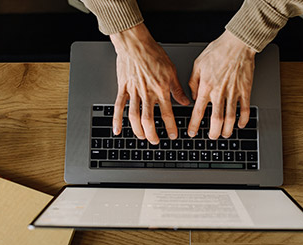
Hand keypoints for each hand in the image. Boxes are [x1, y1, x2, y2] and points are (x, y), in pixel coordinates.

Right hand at [110, 23, 189, 143]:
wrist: (135, 44)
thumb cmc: (153, 54)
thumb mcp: (171, 71)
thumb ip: (177, 89)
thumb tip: (185, 102)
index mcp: (161, 89)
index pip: (167, 113)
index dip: (170, 127)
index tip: (173, 135)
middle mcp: (147, 93)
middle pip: (148, 119)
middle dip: (152, 133)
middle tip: (155, 141)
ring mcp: (134, 91)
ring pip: (134, 116)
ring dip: (137, 129)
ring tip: (141, 137)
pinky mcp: (123, 88)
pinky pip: (119, 106)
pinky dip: (117, 119)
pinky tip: (117, 130)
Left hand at [187, 30, 255, 139]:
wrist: (237, 44)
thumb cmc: (218, 51)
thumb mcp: (197, 64)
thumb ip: (193, 82)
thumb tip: (193, 97)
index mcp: (206, 86)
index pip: (197, 111)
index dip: (194, 125)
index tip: (192, 133)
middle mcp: (219, 92)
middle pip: (216, 120)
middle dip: (213, 132)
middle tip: (211, 136)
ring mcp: (233, 93)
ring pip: (231, 118)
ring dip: (228, 130)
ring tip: (225, 134)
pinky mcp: (245, 90)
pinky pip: (245, 109)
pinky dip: (243, 119)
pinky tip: (240, 124)